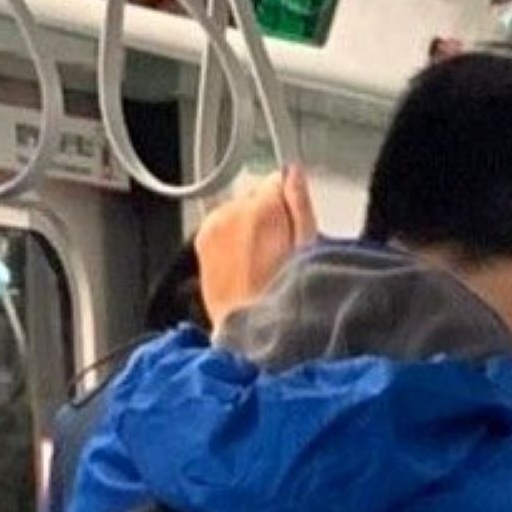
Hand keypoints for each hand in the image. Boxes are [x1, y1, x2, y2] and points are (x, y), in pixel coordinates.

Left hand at [189, 162, 313, 324]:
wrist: (251, 337)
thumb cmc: (283, 302)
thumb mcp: (310, 250)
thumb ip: (300, 204)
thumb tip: (293, 174)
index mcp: (262, 209)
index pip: (279, 180)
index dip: (292, 205)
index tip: (296, 227)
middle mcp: (231, 212)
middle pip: (256, 197)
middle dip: (269, 217)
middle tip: (280, 254)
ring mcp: (212, 228)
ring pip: (237, 213)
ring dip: (248, 229)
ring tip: (261, 266)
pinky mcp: (201, 245)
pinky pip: (221, 229)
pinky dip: (232, 243)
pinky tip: (244, 270)